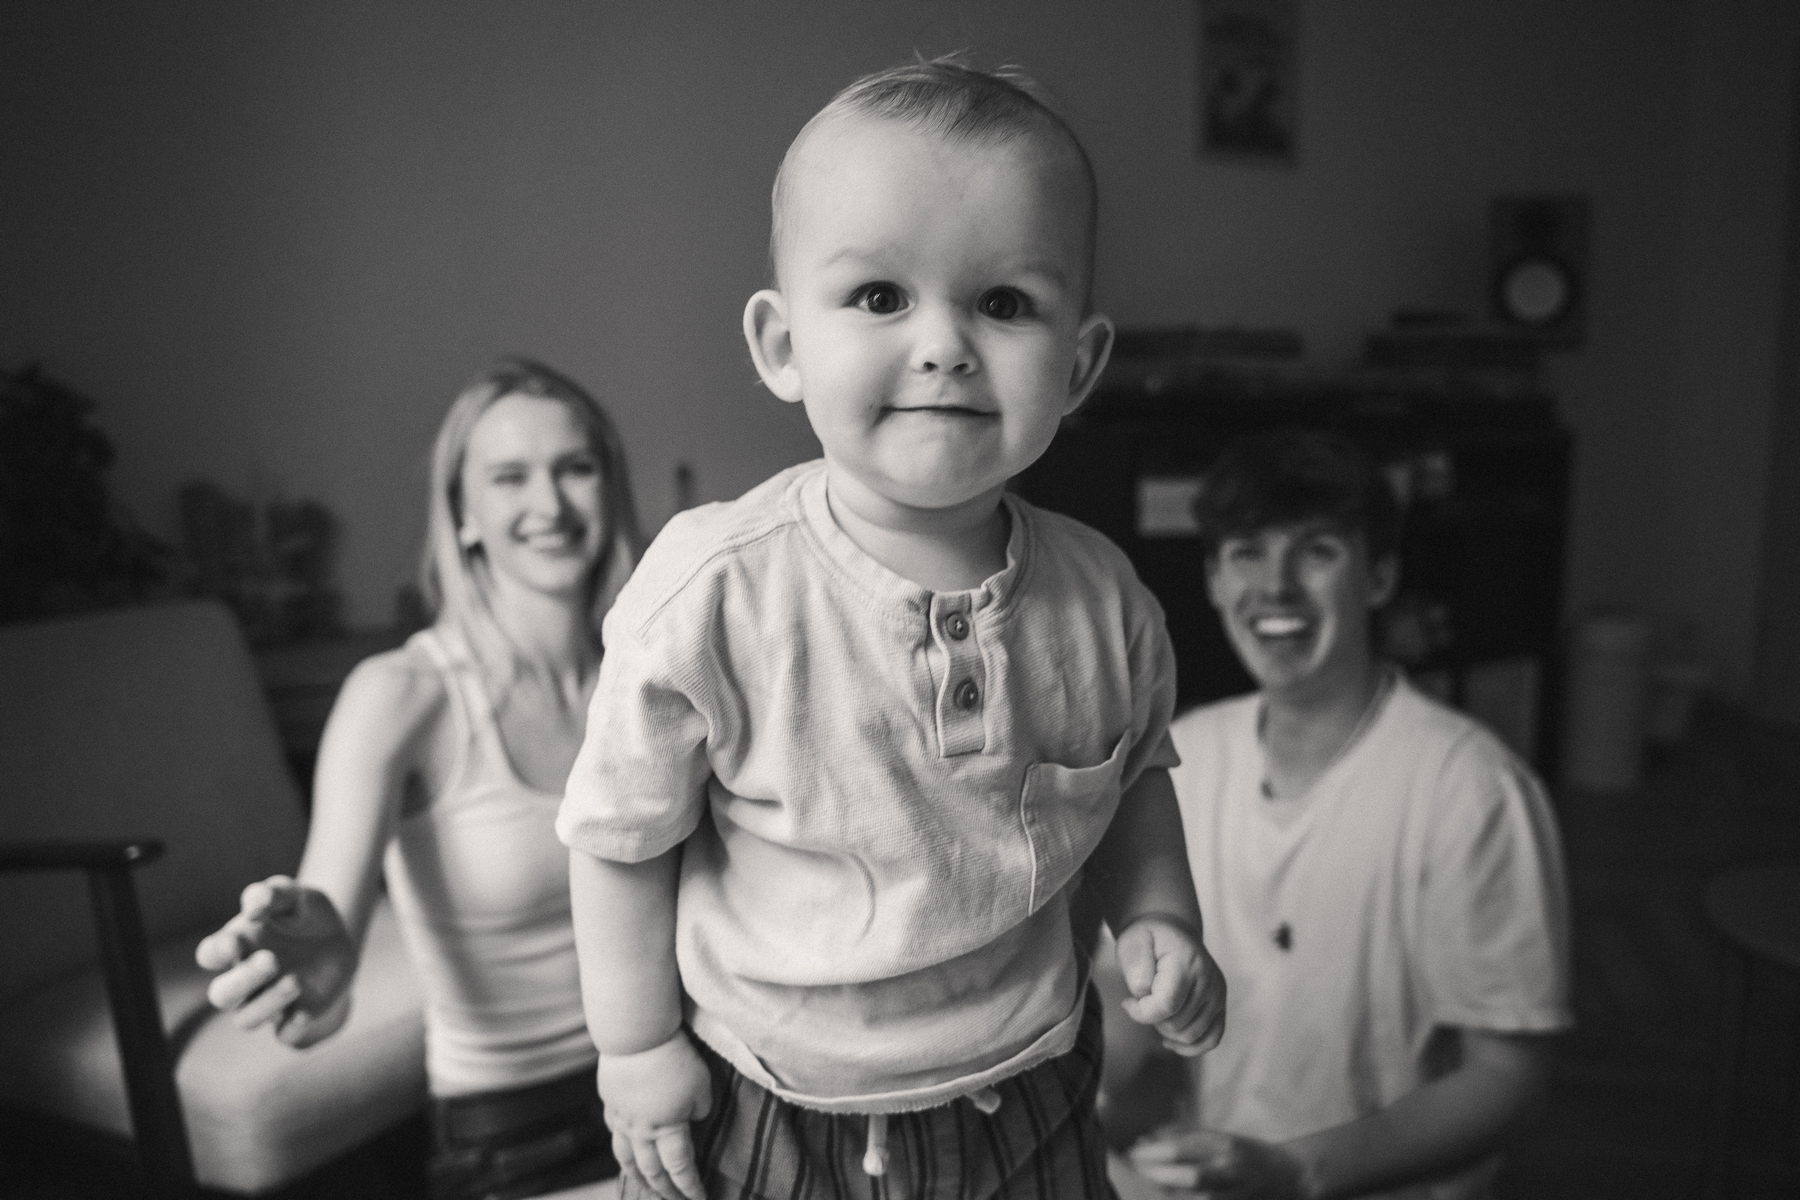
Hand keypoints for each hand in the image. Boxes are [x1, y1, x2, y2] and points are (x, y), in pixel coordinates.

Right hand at [194, 876, 355, 1047]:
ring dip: (268, 1003)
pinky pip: (283, 1034)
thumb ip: (274, 893)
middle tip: (271, 960)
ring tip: (296, 980)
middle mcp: (244, 979)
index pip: (211, 954)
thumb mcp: (297, 897)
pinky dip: (291, 1027)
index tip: (235, 943)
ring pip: (246, 1019)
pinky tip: (304, 1013)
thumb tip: (253, 906)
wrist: (341, 943)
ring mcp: (266, 1001)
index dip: (217, 952)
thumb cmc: (307, 916)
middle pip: (222, 994)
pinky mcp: (293, 1018)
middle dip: (243, 980)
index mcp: (238, 945)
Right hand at [599, 1031, 713, 1199]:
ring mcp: (621, 1118)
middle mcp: (640, 1131)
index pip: (680, 1168)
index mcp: (667, 1129)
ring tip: (647, 1189)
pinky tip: (627, 1152)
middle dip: (666, 1190)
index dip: (690, 1187)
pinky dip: (623, 1151)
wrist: (636, 1036)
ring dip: (639, 1178)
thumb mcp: (702, 1087)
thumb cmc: (675, 1059)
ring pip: (627, 1159)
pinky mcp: (610, 1102)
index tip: (700, 1199)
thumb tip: (691, 1119)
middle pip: (652, 1170)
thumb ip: (699, 1109)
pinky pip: (615, 1135)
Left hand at [1114, 915, 1225, 1056]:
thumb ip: (1136, 967)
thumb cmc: (1148, 939)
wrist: (1172, 932)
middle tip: (1144, 1000)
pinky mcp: (1221, 1006)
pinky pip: (1212, 1039)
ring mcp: (1218, 994)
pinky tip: (1169, 1040)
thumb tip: (1144, 993)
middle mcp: (1209, 980)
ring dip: (1167, 1030)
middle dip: (1153, 1019)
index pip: (1166, 1006)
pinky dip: (1190, 1046)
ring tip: (1156, 1009)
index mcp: (1187, 962)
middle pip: (1177, 1023)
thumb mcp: (1133, 942)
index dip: (1141, 1013)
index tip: (1127, 1002)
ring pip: (1191, 1035)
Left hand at [1129, 1129, 1310, 1199]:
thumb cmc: (1248, 1153)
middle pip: (1187, 1177)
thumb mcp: (1219, 1137)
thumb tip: (1147, 1139)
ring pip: (1190, 1199)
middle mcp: (1231, 1171)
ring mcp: (1234, 1195)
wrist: (1291, 1179)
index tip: (1133, 1151)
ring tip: (1149, 1182)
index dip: (1153, 1152)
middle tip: (1136, 1169)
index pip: (1182, 1149)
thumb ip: (1184, 1136)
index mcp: (1226, 1145)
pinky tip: (1169, 1195)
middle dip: (1155, 1174)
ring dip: (1164, 1191)